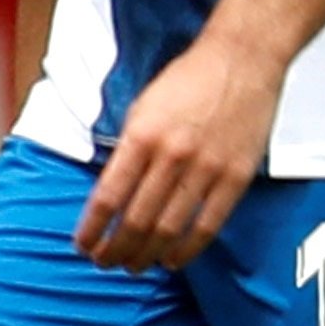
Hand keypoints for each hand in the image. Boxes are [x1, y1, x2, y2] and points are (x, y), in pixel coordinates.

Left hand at [74, 23, 282, 270]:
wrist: (241, 59)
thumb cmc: (189, 80)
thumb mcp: (142, 108)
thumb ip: (128, 149)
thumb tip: (111, 193)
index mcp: (142, 136)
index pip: (108, 197)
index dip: (92, 229)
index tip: (83, 245)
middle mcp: (171, 156)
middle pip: (136, 221)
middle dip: (115, 249)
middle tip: (105, 262)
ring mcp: (206, 169)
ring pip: (169, 230)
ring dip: (146, 255)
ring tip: (133, 265)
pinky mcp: (234, 178)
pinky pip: (207, 226)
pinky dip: (186, 250)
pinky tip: (171, 260)